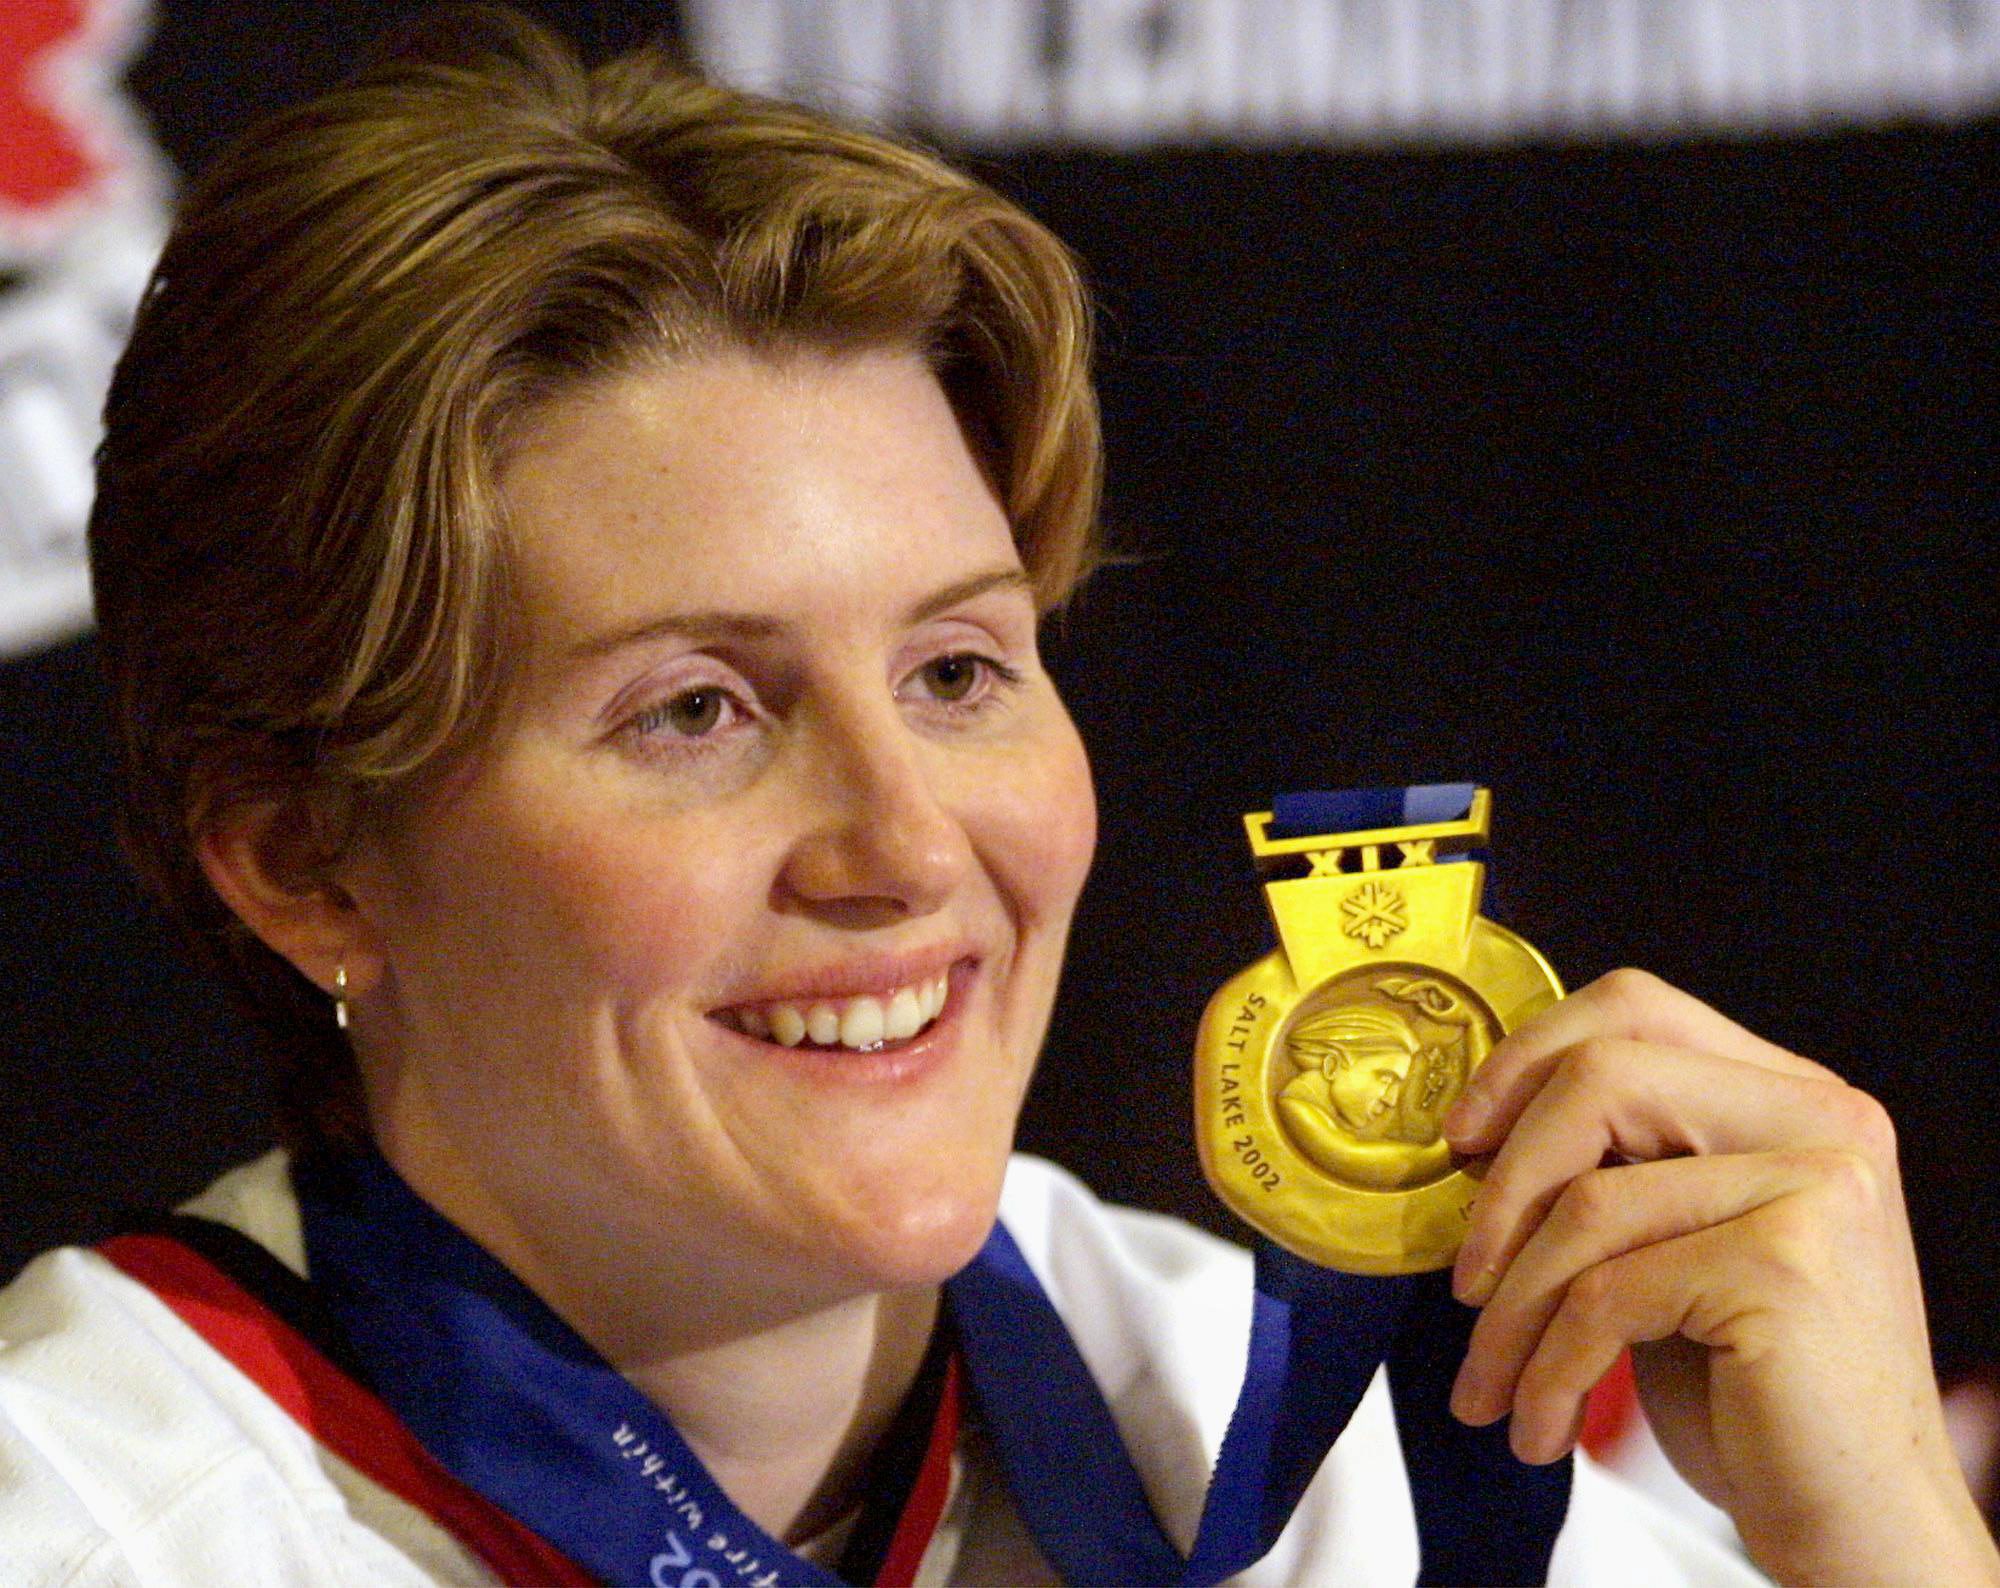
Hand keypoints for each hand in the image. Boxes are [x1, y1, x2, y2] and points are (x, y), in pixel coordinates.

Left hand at [1440, 969, 1999, 1585]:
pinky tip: (1536, 1421)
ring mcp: (1813, 1185)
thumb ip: (1611, 1166)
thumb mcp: (1675, 1247)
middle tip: (1461, 1277)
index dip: (1526, 1057)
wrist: (1861, 1523)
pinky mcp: (1785, 1266)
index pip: (1635, 1006)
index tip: (1463, 1140)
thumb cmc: (1754, 1391)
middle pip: (1600, 1076)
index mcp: (1793, 1095)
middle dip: (1503, 1183)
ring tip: (1487, 1382)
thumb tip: (1475, 1130)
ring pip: (1586, 1200)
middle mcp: (1822, 1118)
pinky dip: (1547, 1367)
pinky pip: (1606, 1294)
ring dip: (1508, 1310)